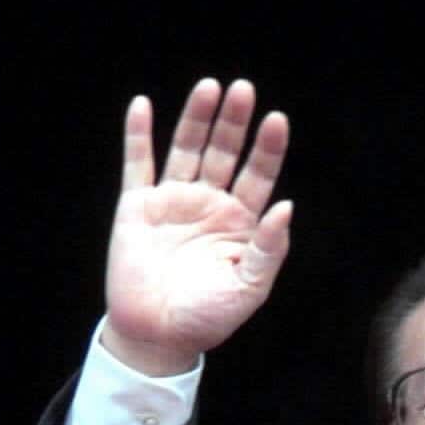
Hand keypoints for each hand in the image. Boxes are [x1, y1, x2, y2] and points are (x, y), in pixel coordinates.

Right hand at [103, 78, 291, 375]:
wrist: (158, 336)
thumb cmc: (207, 318)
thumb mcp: (248, 289)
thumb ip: (269, 249)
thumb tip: (286, 207)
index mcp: (239, 224)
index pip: (258, 177)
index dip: (267, 149)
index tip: (277, 121)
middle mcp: (209, 205)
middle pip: (224, 153)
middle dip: (234, 123)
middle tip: (243, 90)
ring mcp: (173, 202)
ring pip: (186, 149)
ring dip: (196, 118)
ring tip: (210, 87)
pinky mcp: (138, 206)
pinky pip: (138, 163)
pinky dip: (138, 134)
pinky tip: (142, 106)